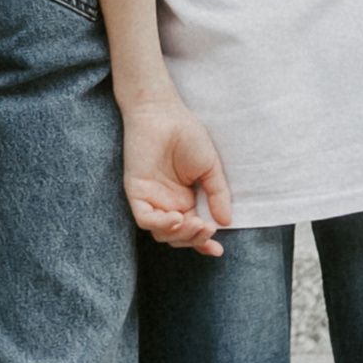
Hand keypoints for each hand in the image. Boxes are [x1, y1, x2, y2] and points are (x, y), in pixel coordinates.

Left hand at [123, 90, 231, 254]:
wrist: (163, 111)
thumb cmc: (187, 134)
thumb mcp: (210, 168)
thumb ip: (218, 194)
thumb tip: (226, 222)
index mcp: (184, 200)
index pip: (192, 231)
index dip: (204, 244)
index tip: (218, 251)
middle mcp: (167, 203)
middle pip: (178, 237)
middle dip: (194, 239)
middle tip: (208, 229)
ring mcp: (151, 198)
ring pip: (161, 233)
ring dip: (181, 234)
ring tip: (196, 223)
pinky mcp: (136, 191)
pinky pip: (144, 218)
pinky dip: (161, 224)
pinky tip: (177, 217)